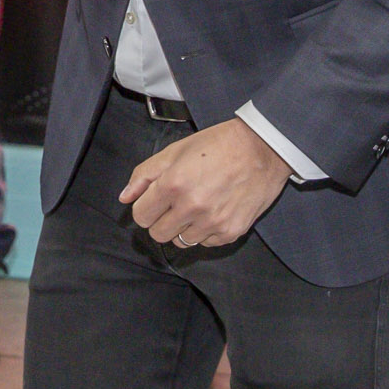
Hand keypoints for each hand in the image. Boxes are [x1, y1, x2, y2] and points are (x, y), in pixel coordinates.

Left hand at [121, 118, 291, 249]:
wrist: (263, 149)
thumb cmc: (219, 145)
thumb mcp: (175, 151)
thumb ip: (145, 175)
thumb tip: (126, 197)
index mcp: (173, 185)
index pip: (141, 216)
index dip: (145, 207)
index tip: (154, 201)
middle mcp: (191, 207)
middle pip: (158, 234)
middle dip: (161, 220)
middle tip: (175, 204)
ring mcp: (212, 222)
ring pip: (181, 242)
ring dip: (183, 227)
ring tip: (196, 205)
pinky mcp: (231, 232)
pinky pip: (206, 243)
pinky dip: (205, 231)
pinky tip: (213, 210)